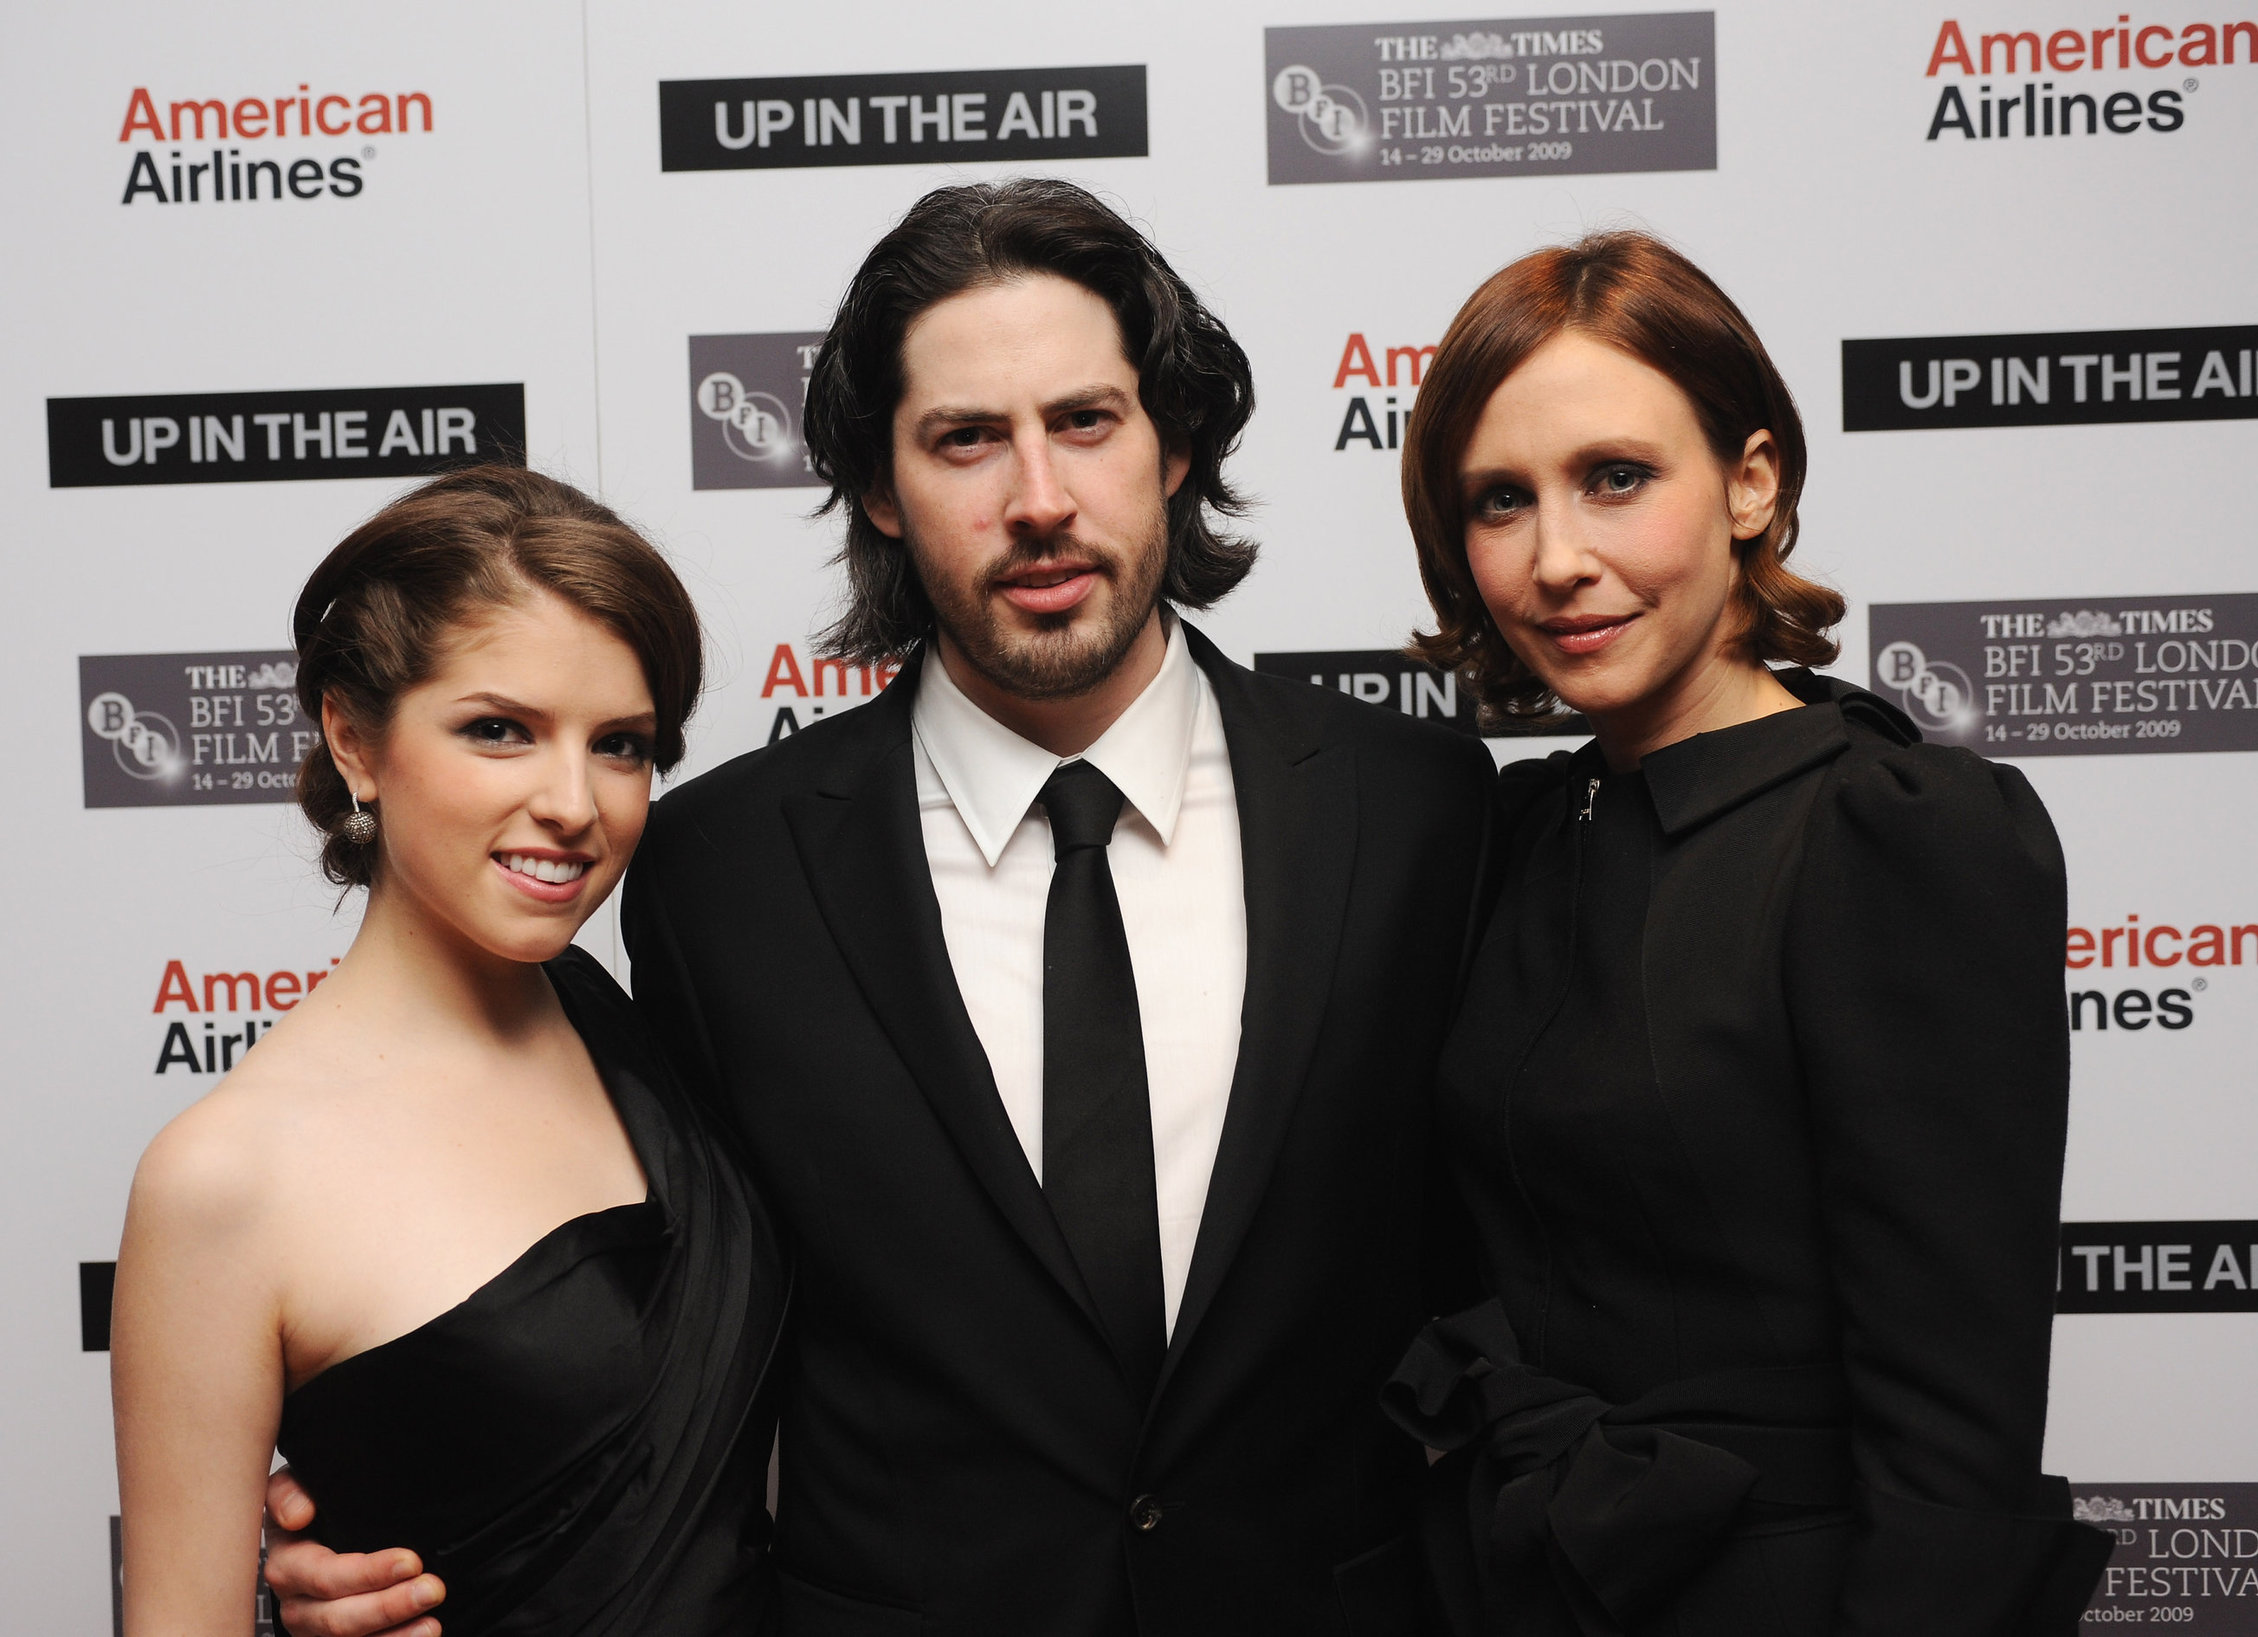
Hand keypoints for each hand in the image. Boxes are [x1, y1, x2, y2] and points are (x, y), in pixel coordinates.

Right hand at [263, 1468, 445, 1636]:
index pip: (325, 1576)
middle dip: (389, 1606)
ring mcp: (312, 1629)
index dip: (368, 1573)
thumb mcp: (295, 1486)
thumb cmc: (311, 1506)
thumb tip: (297, 1514)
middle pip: (338, 1617)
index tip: (411, 1561)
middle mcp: (296, 1603)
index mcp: (287, 1564)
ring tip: (432, 1623)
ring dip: (396, 1635)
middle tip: (432, 1589)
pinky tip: (422, 1634)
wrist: (316, 1529)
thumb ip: (290, 1491)